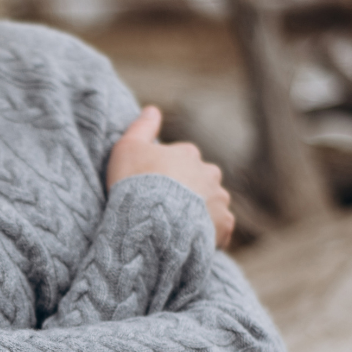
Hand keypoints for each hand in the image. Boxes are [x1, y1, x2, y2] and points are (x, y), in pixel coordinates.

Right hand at [107, 106, 234, 248]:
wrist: (151, 219)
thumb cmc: (135, 182)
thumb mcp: (127, 147)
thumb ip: (142, 127)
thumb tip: (153, 109)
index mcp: (188, 154)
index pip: (182, 160)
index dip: (166, 174)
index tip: (153, 188)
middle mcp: (209, 173)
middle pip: (200, 181)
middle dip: (189, 192)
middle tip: (166, 210)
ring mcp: (219, 199)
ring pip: (212, 205)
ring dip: (200, 213)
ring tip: (178, 229)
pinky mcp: (224, 224)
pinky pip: (220, 229)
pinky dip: (210, 234)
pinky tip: (192, 242)